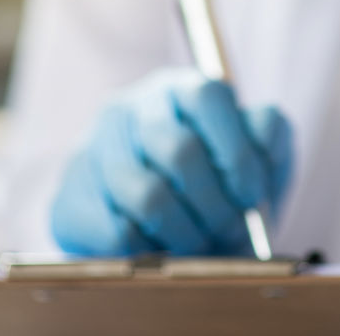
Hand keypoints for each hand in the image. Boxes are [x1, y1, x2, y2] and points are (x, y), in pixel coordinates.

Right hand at [50, 68, 291, 256]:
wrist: (166, 237)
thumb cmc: (222, 189)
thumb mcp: (259, 158)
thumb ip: (270, 138)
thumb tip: (261, 130)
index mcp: (182, 88)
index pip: (207, 97)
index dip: (236, 152)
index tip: (251, 194)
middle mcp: (132, 108)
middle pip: (179, 150)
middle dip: (215, 204)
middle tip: (230, 231)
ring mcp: (94, 150)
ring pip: (148, 196)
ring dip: (186, 233)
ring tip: (200, 244)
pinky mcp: (69, 199)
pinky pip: (116, 233)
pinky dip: (150, 251)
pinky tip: (161, 248)